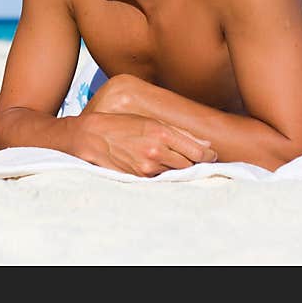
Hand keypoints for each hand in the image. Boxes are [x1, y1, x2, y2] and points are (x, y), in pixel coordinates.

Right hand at [74, 111, 217, 176]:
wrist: (91, 137)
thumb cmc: (121, 125)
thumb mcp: (151, 122)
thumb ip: (181, 134)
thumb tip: (206, 145)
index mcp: (162, 133)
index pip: (198, 152)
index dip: (208, 156)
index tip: (210, 156)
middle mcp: (157, 151)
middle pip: (189, 165)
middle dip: (192, 163)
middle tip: (189, 158)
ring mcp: (147, 167)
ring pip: (175, 174)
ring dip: (175, 169)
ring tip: (164, 159)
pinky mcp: (138, 179)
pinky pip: (159, 181)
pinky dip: (160, 175)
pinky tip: (152, 166)